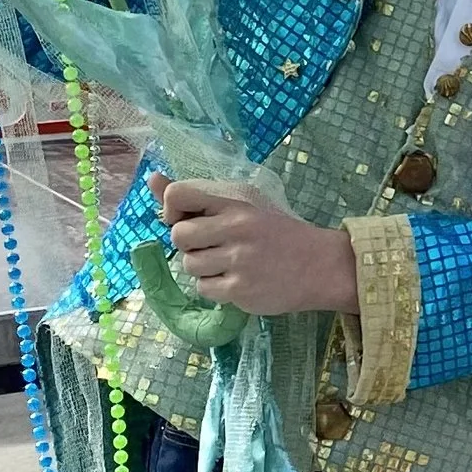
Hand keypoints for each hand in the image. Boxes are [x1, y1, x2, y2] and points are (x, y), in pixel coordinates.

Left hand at [148, 176, 357, 317]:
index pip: (178, 194)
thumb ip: (197, 198)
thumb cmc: (278, 235)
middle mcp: (236, 228)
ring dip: (203, 268)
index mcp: (236, 203)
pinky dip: (215, 288)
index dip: (172, 210)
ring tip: (229, 265)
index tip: (187, 219)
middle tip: (214, 246)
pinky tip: (237, 281)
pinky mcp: (240, 290)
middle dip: (190, 244)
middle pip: (179, 235)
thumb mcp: (244, 206)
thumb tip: (151, 180)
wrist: (321, 266)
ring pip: (189, 265)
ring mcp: (238, 260)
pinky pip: (203, 288)